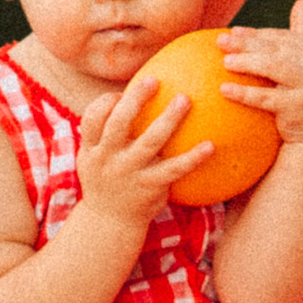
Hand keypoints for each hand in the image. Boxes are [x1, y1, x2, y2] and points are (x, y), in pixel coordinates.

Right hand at [75, 70, 202, 232]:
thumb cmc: (106, 179)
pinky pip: (174, 169)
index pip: (92, 118)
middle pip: (118, 124)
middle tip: (154, 79)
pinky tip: (210, 145)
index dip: (106, 102)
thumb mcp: (92, 157)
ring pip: (149, 142)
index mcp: (92, 149)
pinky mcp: (150, 187)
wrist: (109, 223)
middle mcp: (108, 159)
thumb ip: (103, 130)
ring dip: (168, 119)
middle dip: (135, 100)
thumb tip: (129, 92)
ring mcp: (129, 173)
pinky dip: (193, 157)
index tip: (122, 94)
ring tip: (185, 99)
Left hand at [213, 0, 302, 148]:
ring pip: (273, 67)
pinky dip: (244, 92)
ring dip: (246, 62)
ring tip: (224, 62)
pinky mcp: (300, 108)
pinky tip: (223, 90)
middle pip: (275, 49)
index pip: (281, 38)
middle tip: (219, 41)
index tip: (232, 32)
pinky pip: (266, 98)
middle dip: (246, 43)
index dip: (256, 34)